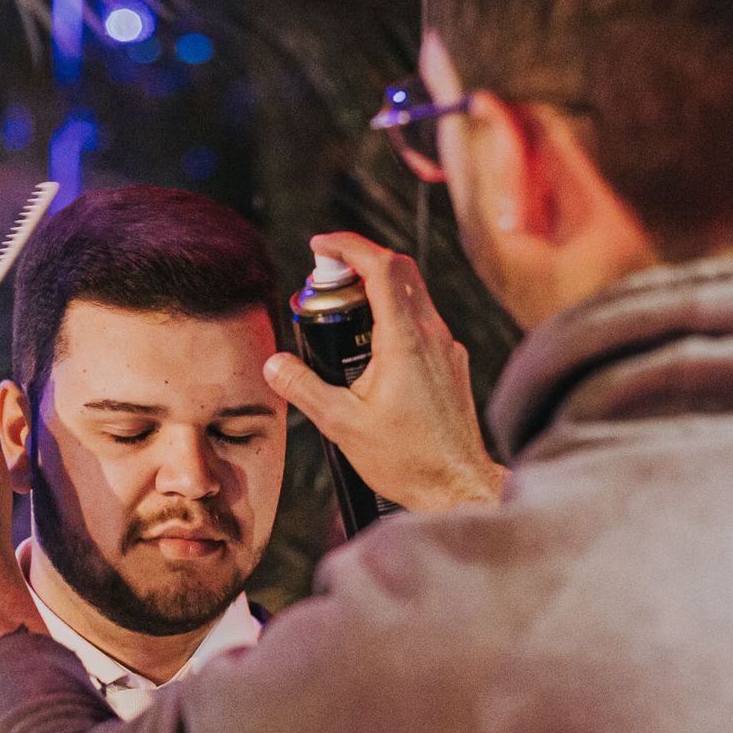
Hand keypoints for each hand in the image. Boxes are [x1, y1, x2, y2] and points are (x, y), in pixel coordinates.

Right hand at [264, 233, 505, 511]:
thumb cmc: (408, 461)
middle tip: (325, 280)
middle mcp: (432, 334)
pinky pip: (422, 321)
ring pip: (413, 293)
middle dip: (359, 262)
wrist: (458, 487)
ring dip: (377, 289)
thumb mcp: (341, 424)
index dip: (348, 246)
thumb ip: (304, 387)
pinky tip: (371, 350)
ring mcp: (446, 348)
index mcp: (405, 340)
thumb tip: (275, 363)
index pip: (381, 266)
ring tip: (342, 317)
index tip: (320, 246)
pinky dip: (393, 315)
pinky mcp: (451, 363)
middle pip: (400, 270)